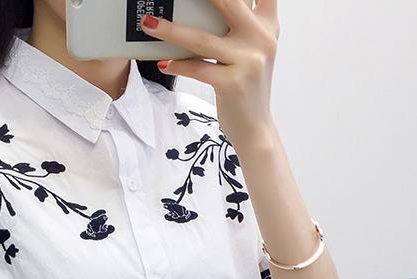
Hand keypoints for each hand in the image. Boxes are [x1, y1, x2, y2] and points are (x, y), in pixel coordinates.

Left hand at [140, 0, 279, 149]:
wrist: (255, 128)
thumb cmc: (245, 87)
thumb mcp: (250, 50)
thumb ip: (239, 25)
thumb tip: (201, 7)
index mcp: (267, 25)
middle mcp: (261, 38)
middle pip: (227, 2)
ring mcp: (248, 61)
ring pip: (202, 38)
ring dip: (171, 30)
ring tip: (149, 23)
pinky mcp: (233, 84)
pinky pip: (197, 68)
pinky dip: (178, 65)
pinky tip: (164, 63)